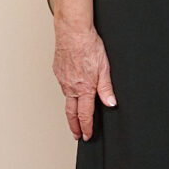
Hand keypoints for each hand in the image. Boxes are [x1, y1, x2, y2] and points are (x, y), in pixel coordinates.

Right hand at [52, 25, 115, 139]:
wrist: (72, 32)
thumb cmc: (89, 45)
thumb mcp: (104, 68)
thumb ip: (106, 88)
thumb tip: (111, 103)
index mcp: (84, 88)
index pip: (85, 114)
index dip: (87, 127)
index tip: (87, 136)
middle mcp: (71, 87)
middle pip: (71, 113)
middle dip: (74, 127)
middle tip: (77, 135)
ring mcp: (62, 80)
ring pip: (67, 99)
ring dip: (70, 110)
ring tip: (74, 117)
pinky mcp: (58, 72)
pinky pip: (63, 86)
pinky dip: (67, 93)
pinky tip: (71, 91)